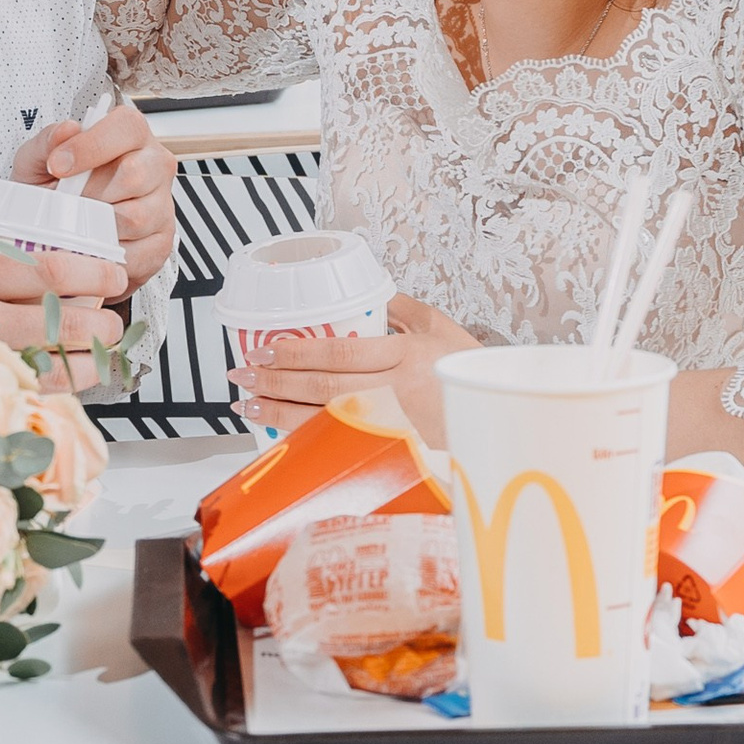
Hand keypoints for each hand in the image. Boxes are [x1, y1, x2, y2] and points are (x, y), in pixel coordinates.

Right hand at [0, 247, 125, 396]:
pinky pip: (38, 393)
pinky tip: (78, 372)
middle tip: (112, 321)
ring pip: (55, 367)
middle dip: (102, 324)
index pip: (52, 273)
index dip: (95, 276)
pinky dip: (67, 383)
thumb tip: (73, 270)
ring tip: (102, 349)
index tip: (113, 276)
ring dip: (92, 359)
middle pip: (61, 324)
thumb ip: (9, 267)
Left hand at [11, 101, 176, 290]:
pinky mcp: (162, 241)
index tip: (59, 165)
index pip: (126, 127)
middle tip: (69, 201)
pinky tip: (94, 243)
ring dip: (98, 225)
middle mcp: (154, 165)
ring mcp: (162, 204)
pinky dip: (108, 253)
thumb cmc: (52, 189)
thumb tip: (67, 130)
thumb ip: (47, 142)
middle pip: (134, 174)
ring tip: (79, 222)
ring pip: (135, 217)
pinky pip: (139, 251)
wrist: (53, 229)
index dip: (91, 146)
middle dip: (90, 193)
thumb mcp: (37, 162)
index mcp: (130, 135)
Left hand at [226, 294, 481, 443]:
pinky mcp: (395, 452)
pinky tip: (282, 433)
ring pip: (327, 421)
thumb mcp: (442, 328)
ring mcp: (396, 427)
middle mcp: (399, 392)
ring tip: (249, 404)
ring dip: (281, 413)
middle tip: (241, 375)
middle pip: (324, 387)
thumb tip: (369, 291)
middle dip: (275, 381)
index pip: (339, 353)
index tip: (262, 348)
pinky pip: (342, 446)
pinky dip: (307, 440)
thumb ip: (404, 308)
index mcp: (407, 356)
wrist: (501, 418)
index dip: (295, 353)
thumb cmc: (471, 371)